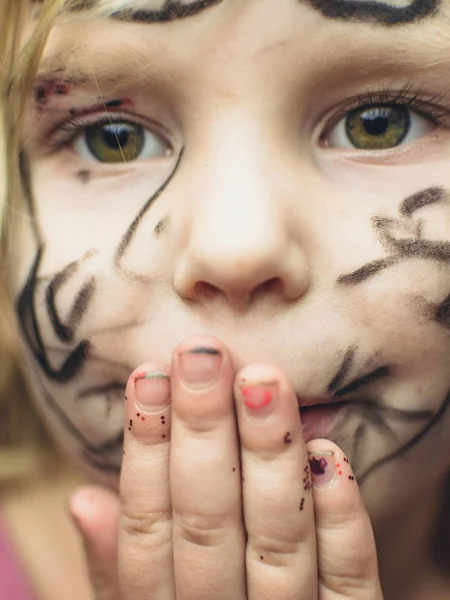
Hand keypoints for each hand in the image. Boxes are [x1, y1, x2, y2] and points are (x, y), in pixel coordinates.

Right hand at [70, 335, 383, 599]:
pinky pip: (348, 584)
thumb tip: (83, 497)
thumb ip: (115, 569)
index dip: (145, 449)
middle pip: (207, 525)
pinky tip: (329, 456)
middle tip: (204, 354)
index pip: (146, 527)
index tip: (148, 375)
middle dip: (203, 434)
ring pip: (276, 545)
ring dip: (269, 459)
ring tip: (264, 380)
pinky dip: (340, 522)